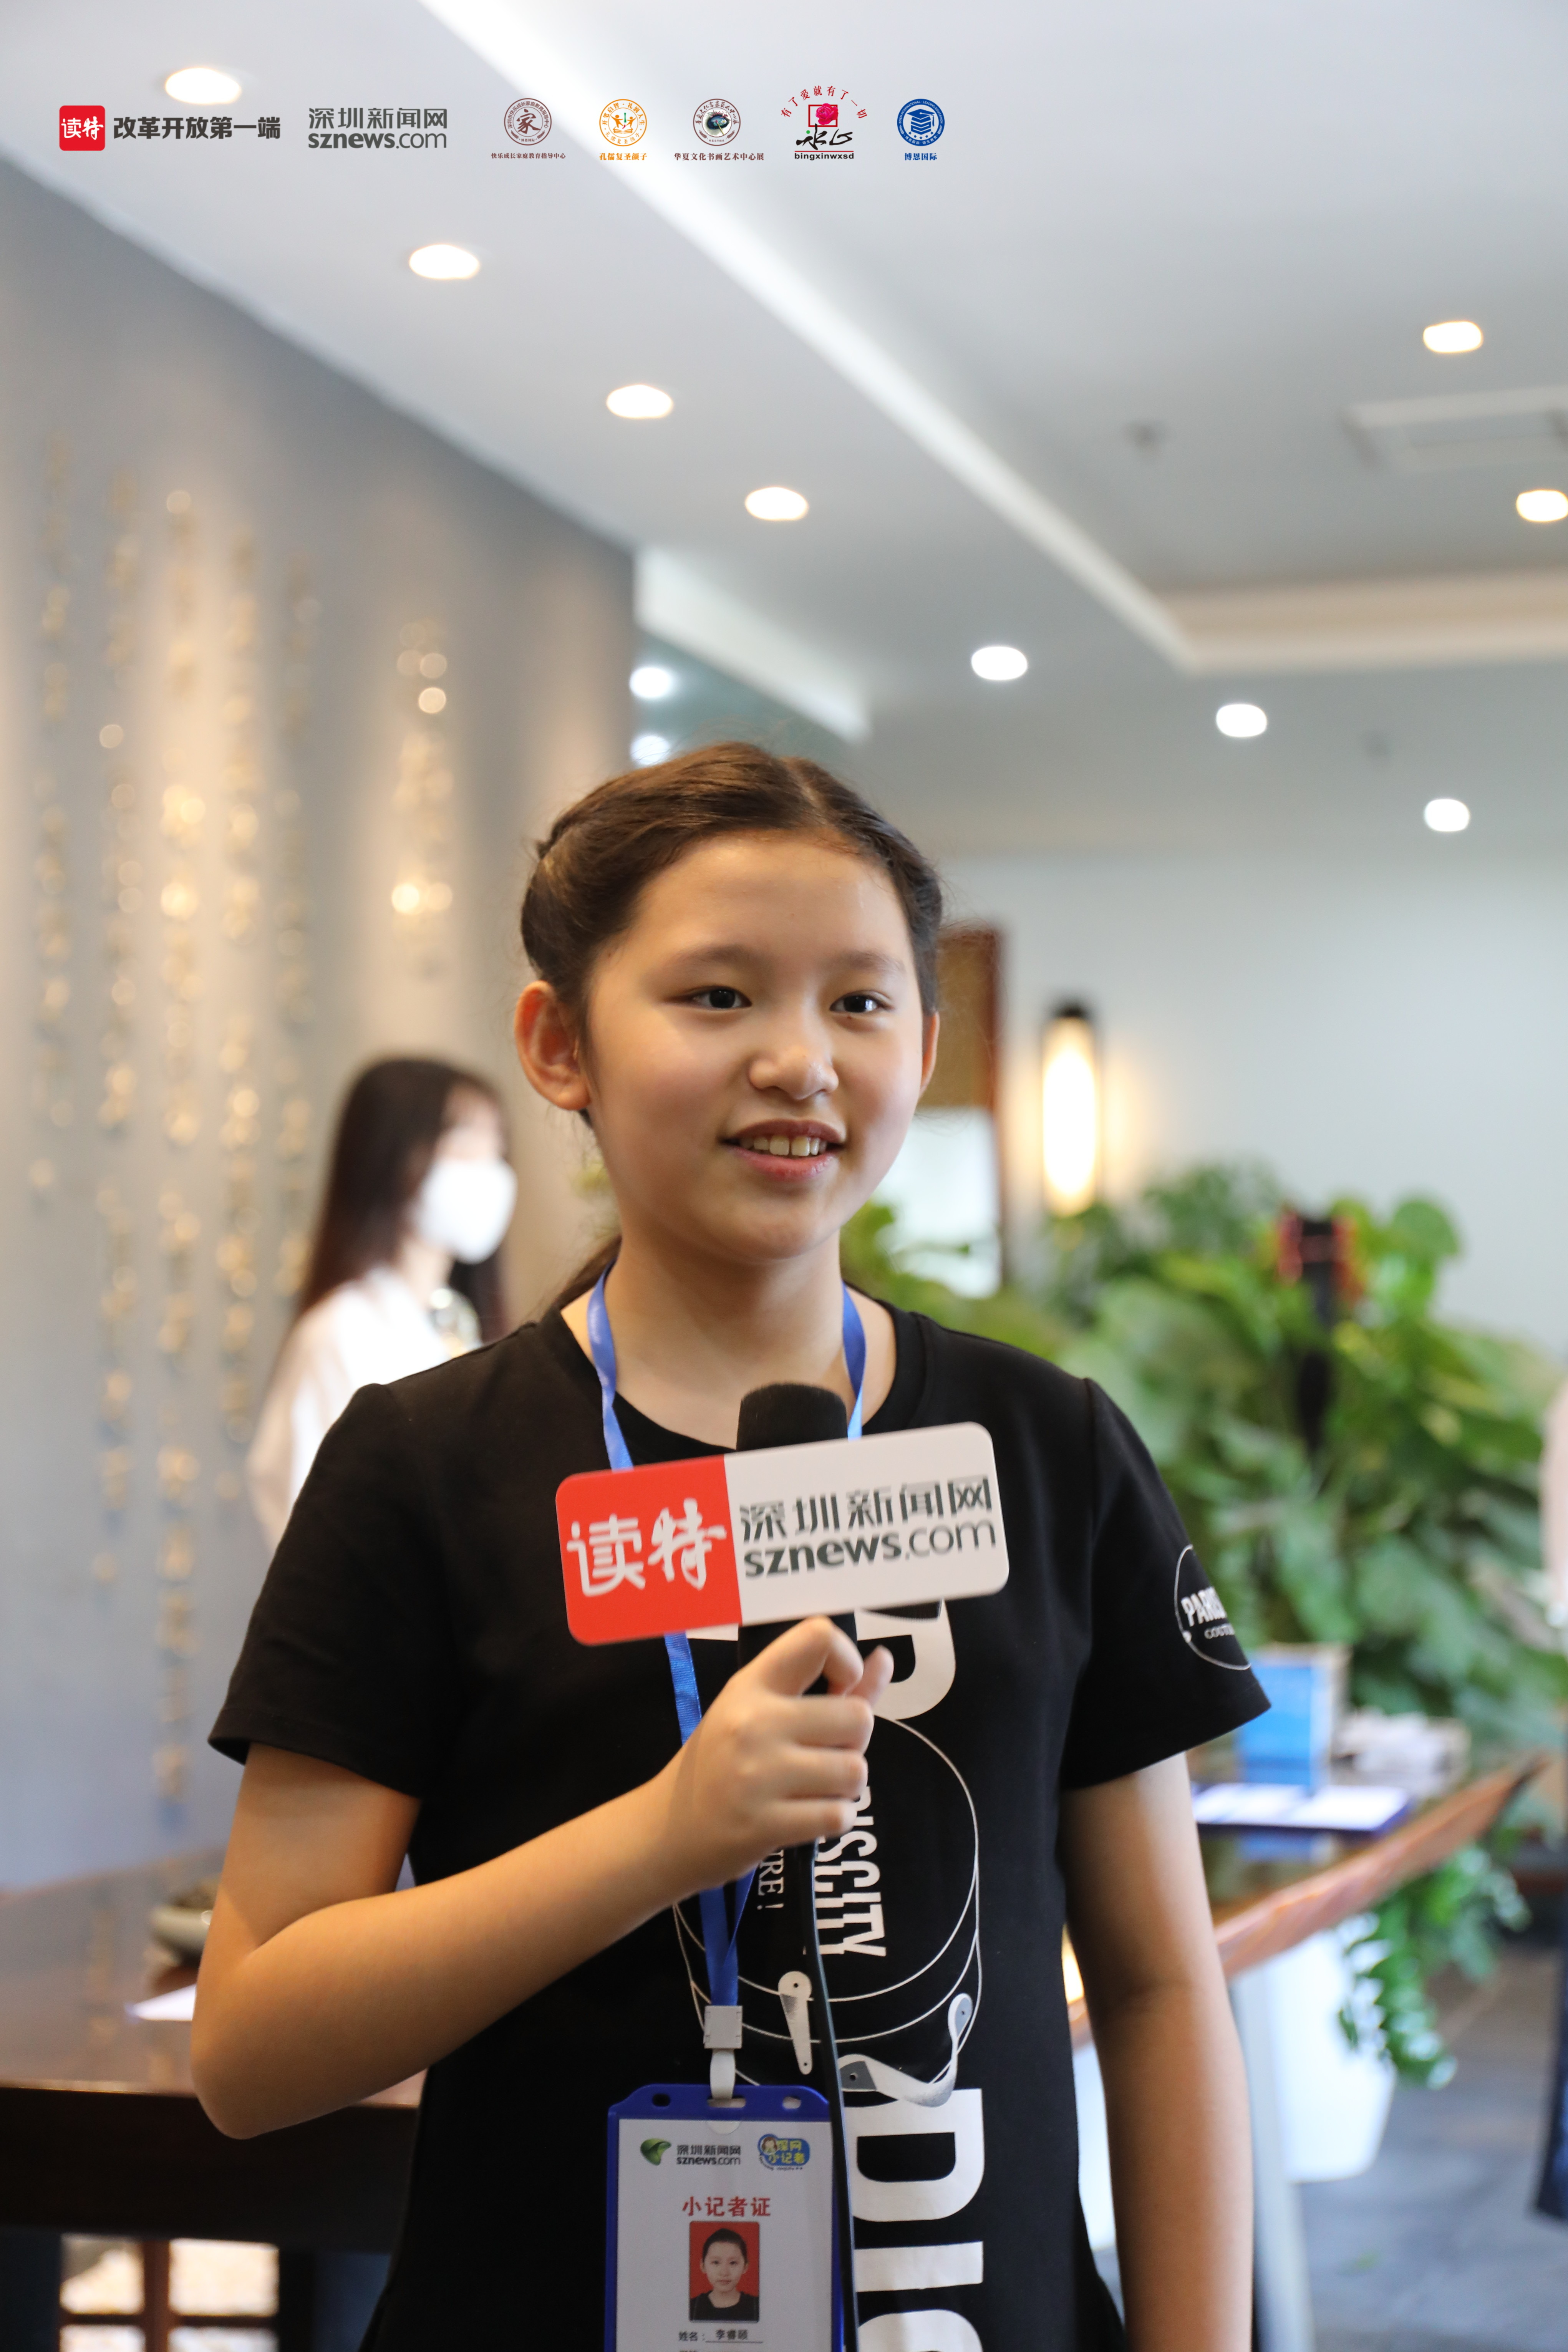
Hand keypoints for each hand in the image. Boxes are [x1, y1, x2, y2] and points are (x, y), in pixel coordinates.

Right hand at [655, 1617, 891, 1892]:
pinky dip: (835, 1819)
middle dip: (853, 1742)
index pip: (819, 1638)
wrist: (670, 1830)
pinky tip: (807, 1815)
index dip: (848, 1661)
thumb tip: (885, 1659)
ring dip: (845, 1786)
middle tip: (820, 1755)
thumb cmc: (724, 1764)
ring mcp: (757, 1775)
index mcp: (752, 1685)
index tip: (838, 1689)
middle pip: (857, 1716)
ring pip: (855, 1771)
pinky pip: (840, 1816)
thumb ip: (830, 1686)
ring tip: (811, 1788)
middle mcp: (753, 1722)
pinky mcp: (764, 1824)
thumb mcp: (762, 1711)